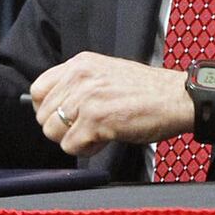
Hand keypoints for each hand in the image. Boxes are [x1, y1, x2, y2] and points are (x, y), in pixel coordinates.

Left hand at [29, 52, 191, 157]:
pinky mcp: (96, 120)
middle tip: (84, 129)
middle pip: (43, 115)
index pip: (37, 89)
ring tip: (95, 135)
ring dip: (72, 140)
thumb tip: (56, 106)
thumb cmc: (147, 91)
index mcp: (79, 64)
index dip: (46, 109)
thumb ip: (79, 85)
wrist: (177, 98)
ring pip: (52, 131)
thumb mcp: (106, 74)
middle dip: (61, 128)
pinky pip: (70, 146)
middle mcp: (79, 77)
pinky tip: (103, 141)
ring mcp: (86, 98)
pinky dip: (85, 150)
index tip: (61, 117)